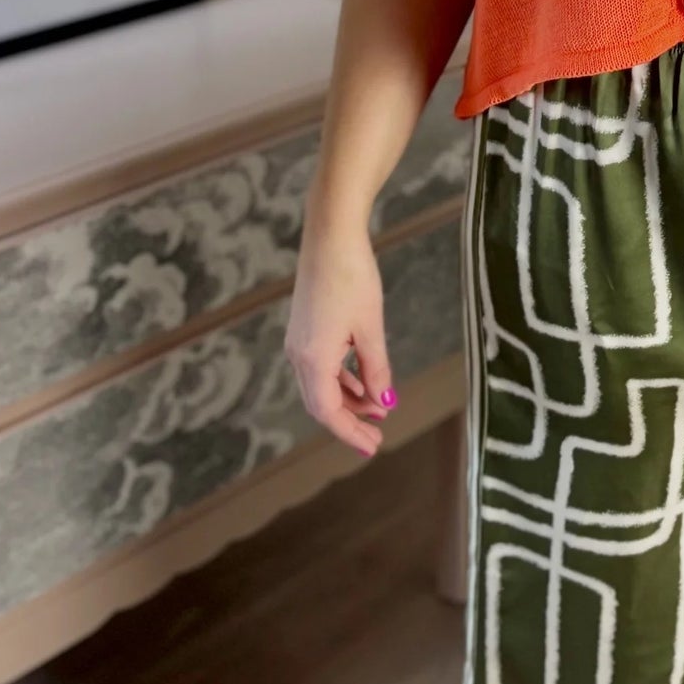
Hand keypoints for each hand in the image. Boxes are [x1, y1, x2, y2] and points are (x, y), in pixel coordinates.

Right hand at [285, 220, 396, 456]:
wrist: (330, 237)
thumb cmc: (352, 278)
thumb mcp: (371, 328)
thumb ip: (376, 369)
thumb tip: (384, 402)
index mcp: (313, 359)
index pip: (328, 412)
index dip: (349, 433)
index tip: (373, 446)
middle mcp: (298, 354)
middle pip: (321, 403)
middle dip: (349, 422)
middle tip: (376, 436)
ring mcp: (299, 341)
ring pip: (321, 386)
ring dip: (348, 401)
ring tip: (378, 409)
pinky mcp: (305, 329)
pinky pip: (320, 367)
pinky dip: (342, 380)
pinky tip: (364, 383)